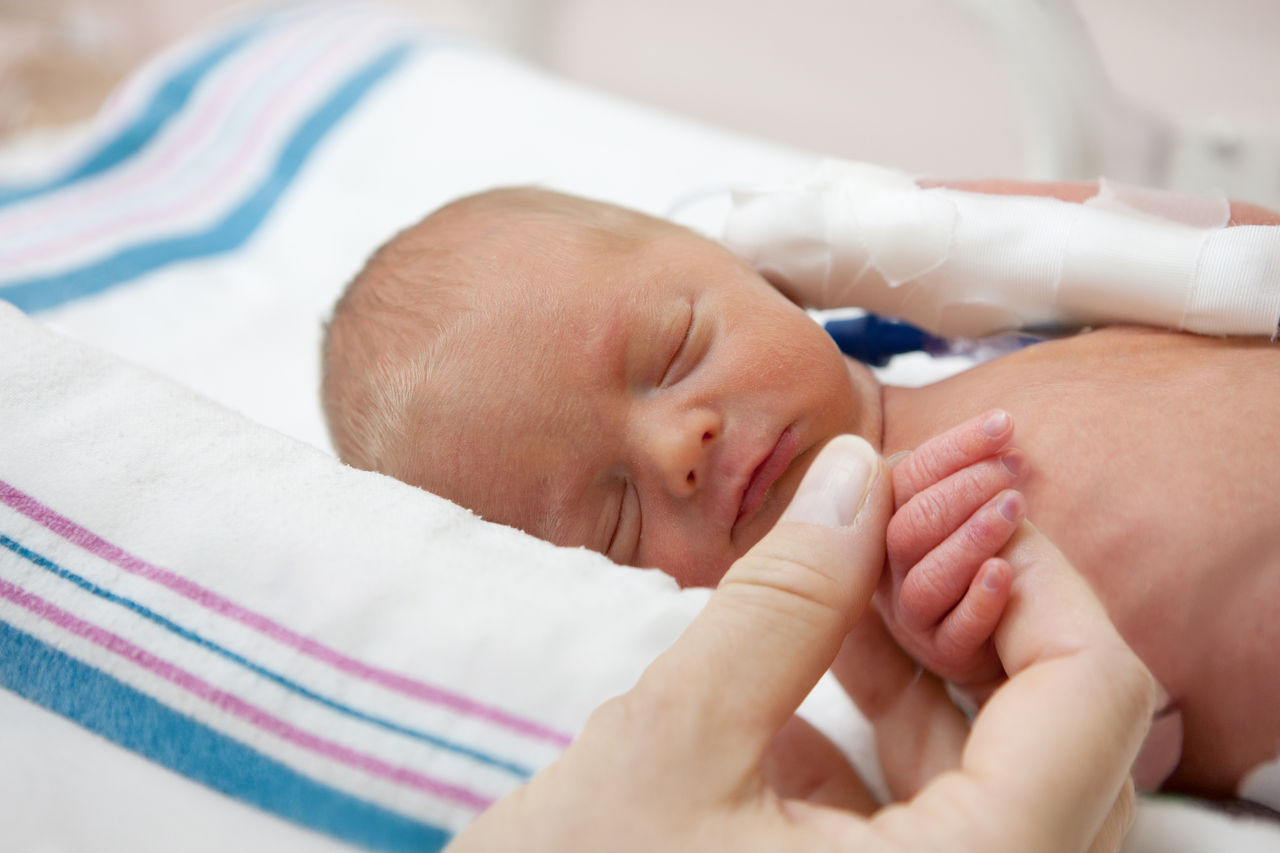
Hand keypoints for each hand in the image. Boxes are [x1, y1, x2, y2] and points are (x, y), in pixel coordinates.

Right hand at [445, 436, 1154, 852]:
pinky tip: (814, 659)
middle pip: (1067, 735)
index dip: (1040, 571)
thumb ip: (783, 598)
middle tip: (897, 524)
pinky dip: (891, 727)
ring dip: (934, 663)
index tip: (955, 497)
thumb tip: (859, 470)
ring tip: (847, 571)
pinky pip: (939, 813)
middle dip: (981, 610)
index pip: (1095, 700)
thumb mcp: (673, 740)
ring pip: (1005, 775)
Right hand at [878, 410, 1025, 687]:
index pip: (899, 476)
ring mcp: (912, 616)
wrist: (1011, 628)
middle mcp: (888, 570)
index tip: (1003, 425)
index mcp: (885, 522)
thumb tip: (997, 423)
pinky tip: (1006, 571)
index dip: (952, 448)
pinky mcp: (943, 655)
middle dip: (961, 488)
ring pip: (925, 579)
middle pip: (906, 527)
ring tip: (1015, 506)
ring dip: (971, 537)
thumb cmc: (990, 554)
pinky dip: (979, 600)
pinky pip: (955, 632)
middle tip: (1011, 466)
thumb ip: (959, 476)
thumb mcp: (968, 508)